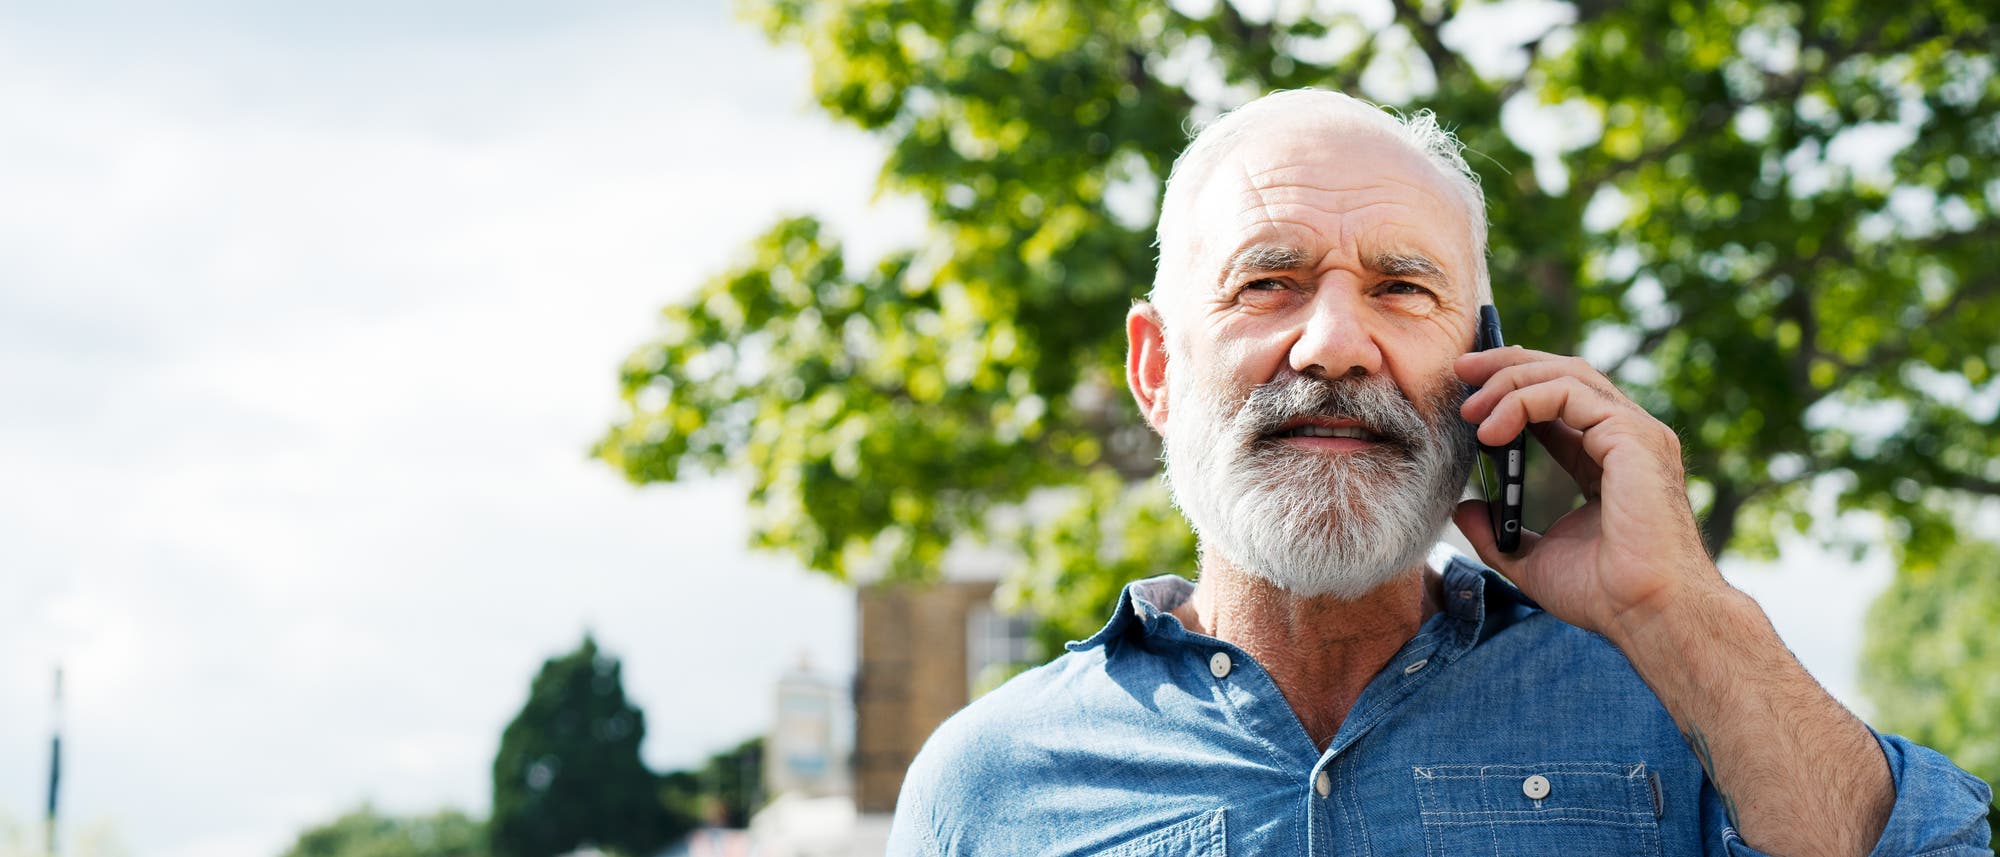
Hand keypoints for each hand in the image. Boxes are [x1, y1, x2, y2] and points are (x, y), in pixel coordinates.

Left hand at [1451, 346, 1722, 637]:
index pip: (1560, 401)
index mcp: (1608, 458)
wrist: (1647, 614)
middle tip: (1461, 370)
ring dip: (1509, 380)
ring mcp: (1635, 433)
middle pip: (1564, 373)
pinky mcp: (1633, 436)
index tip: (1469, 392)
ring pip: (1566, 374)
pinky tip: (1492, 431)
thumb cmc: (1605, 595)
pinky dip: (1522, 400)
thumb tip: (1464, 509)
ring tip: (1470, 408)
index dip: (1514, 387)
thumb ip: (1499, 531)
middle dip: (1508, 365)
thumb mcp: (1531, 558)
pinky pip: (1568, 394)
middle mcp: (1627, 437)